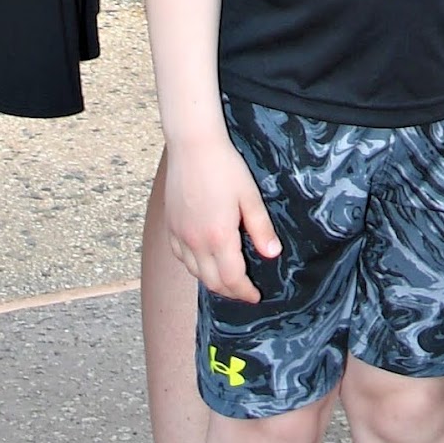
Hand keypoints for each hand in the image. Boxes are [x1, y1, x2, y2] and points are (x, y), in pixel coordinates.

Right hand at [164, 133, 279, 302]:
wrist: (192, 146)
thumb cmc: (225, 167)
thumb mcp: (250, 196)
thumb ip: (260, 228)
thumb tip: (272, 254)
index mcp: (219, 237)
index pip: (232, 279)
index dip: (244, 292)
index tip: (255, 296)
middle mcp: (196, 242)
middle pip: (212, 282)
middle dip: (230, 291)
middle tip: (244, 291)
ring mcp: (180, 235)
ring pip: (195, 272)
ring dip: (211, 281)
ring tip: (226, 279)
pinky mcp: (170, 226)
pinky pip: (181, 257)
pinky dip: (194, 266)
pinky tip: (203, 261)